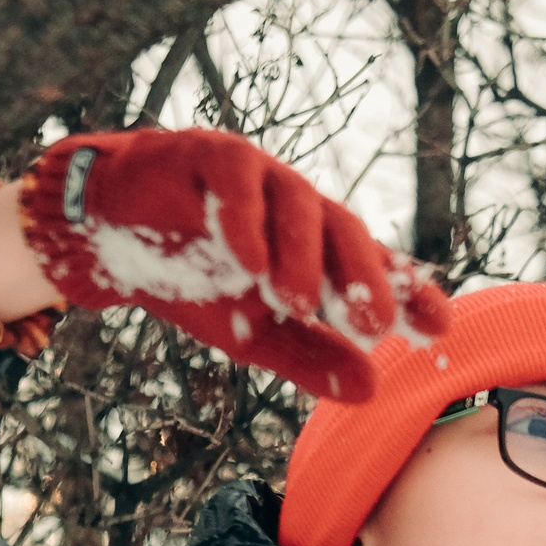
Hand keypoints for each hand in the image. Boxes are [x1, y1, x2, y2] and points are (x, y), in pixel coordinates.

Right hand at [18, 128, 449, 400]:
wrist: (105, 238)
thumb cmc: (188, 282)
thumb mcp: (252, 335)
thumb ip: (309, 360)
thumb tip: (371, 393)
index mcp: (315, 248)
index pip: (374, 266)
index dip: (409, 291)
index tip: (439, 327)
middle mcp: (296, 207)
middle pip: (345, 231)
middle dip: (362, 276)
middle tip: (372, 323)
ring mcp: (257, 175)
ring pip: (298, 201)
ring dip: (301, 254)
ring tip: (297, 303)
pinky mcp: (209, 152)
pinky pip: (237, 177)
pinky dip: (246, 218)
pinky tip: (249, 262)